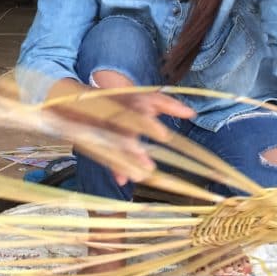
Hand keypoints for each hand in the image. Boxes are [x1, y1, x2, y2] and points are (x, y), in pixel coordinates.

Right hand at [56, 89, 194, 185]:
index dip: (149, 123)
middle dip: (134, 149)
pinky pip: (102, 155)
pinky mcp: (92, 139)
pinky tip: (122, 179)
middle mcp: (113, 114)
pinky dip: (112, 167)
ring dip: (124, 163)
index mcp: (128, 101)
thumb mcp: (146, 96)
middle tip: (148, 167)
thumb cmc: (124, 98)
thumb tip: (192, 113)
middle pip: (123, 132)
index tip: (163, 136)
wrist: (85, 96)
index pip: (138, 111)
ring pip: (112, 147)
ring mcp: (100, 127)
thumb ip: (169, 105)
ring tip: (138, 177)